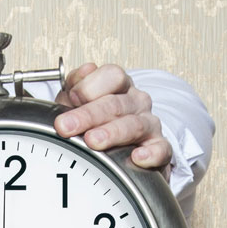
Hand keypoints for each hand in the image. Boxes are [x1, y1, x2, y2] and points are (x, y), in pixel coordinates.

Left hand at [53, 63, 171, 173]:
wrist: (112, 148)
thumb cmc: (90, 119)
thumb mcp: (74, 100)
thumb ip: (74, 86)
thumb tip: (85, 70)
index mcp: (117, 84)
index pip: (112, 75)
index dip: (89, 86)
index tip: (71, 98)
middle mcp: (135, 101)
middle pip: (115, 104)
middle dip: (88, 115)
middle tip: (65, 126)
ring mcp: (149, 123)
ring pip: (134, 125)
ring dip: (112, 133)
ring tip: (92, 141)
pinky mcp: (158, 147)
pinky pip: (161, 149)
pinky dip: (151, 153)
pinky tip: (137, 157)